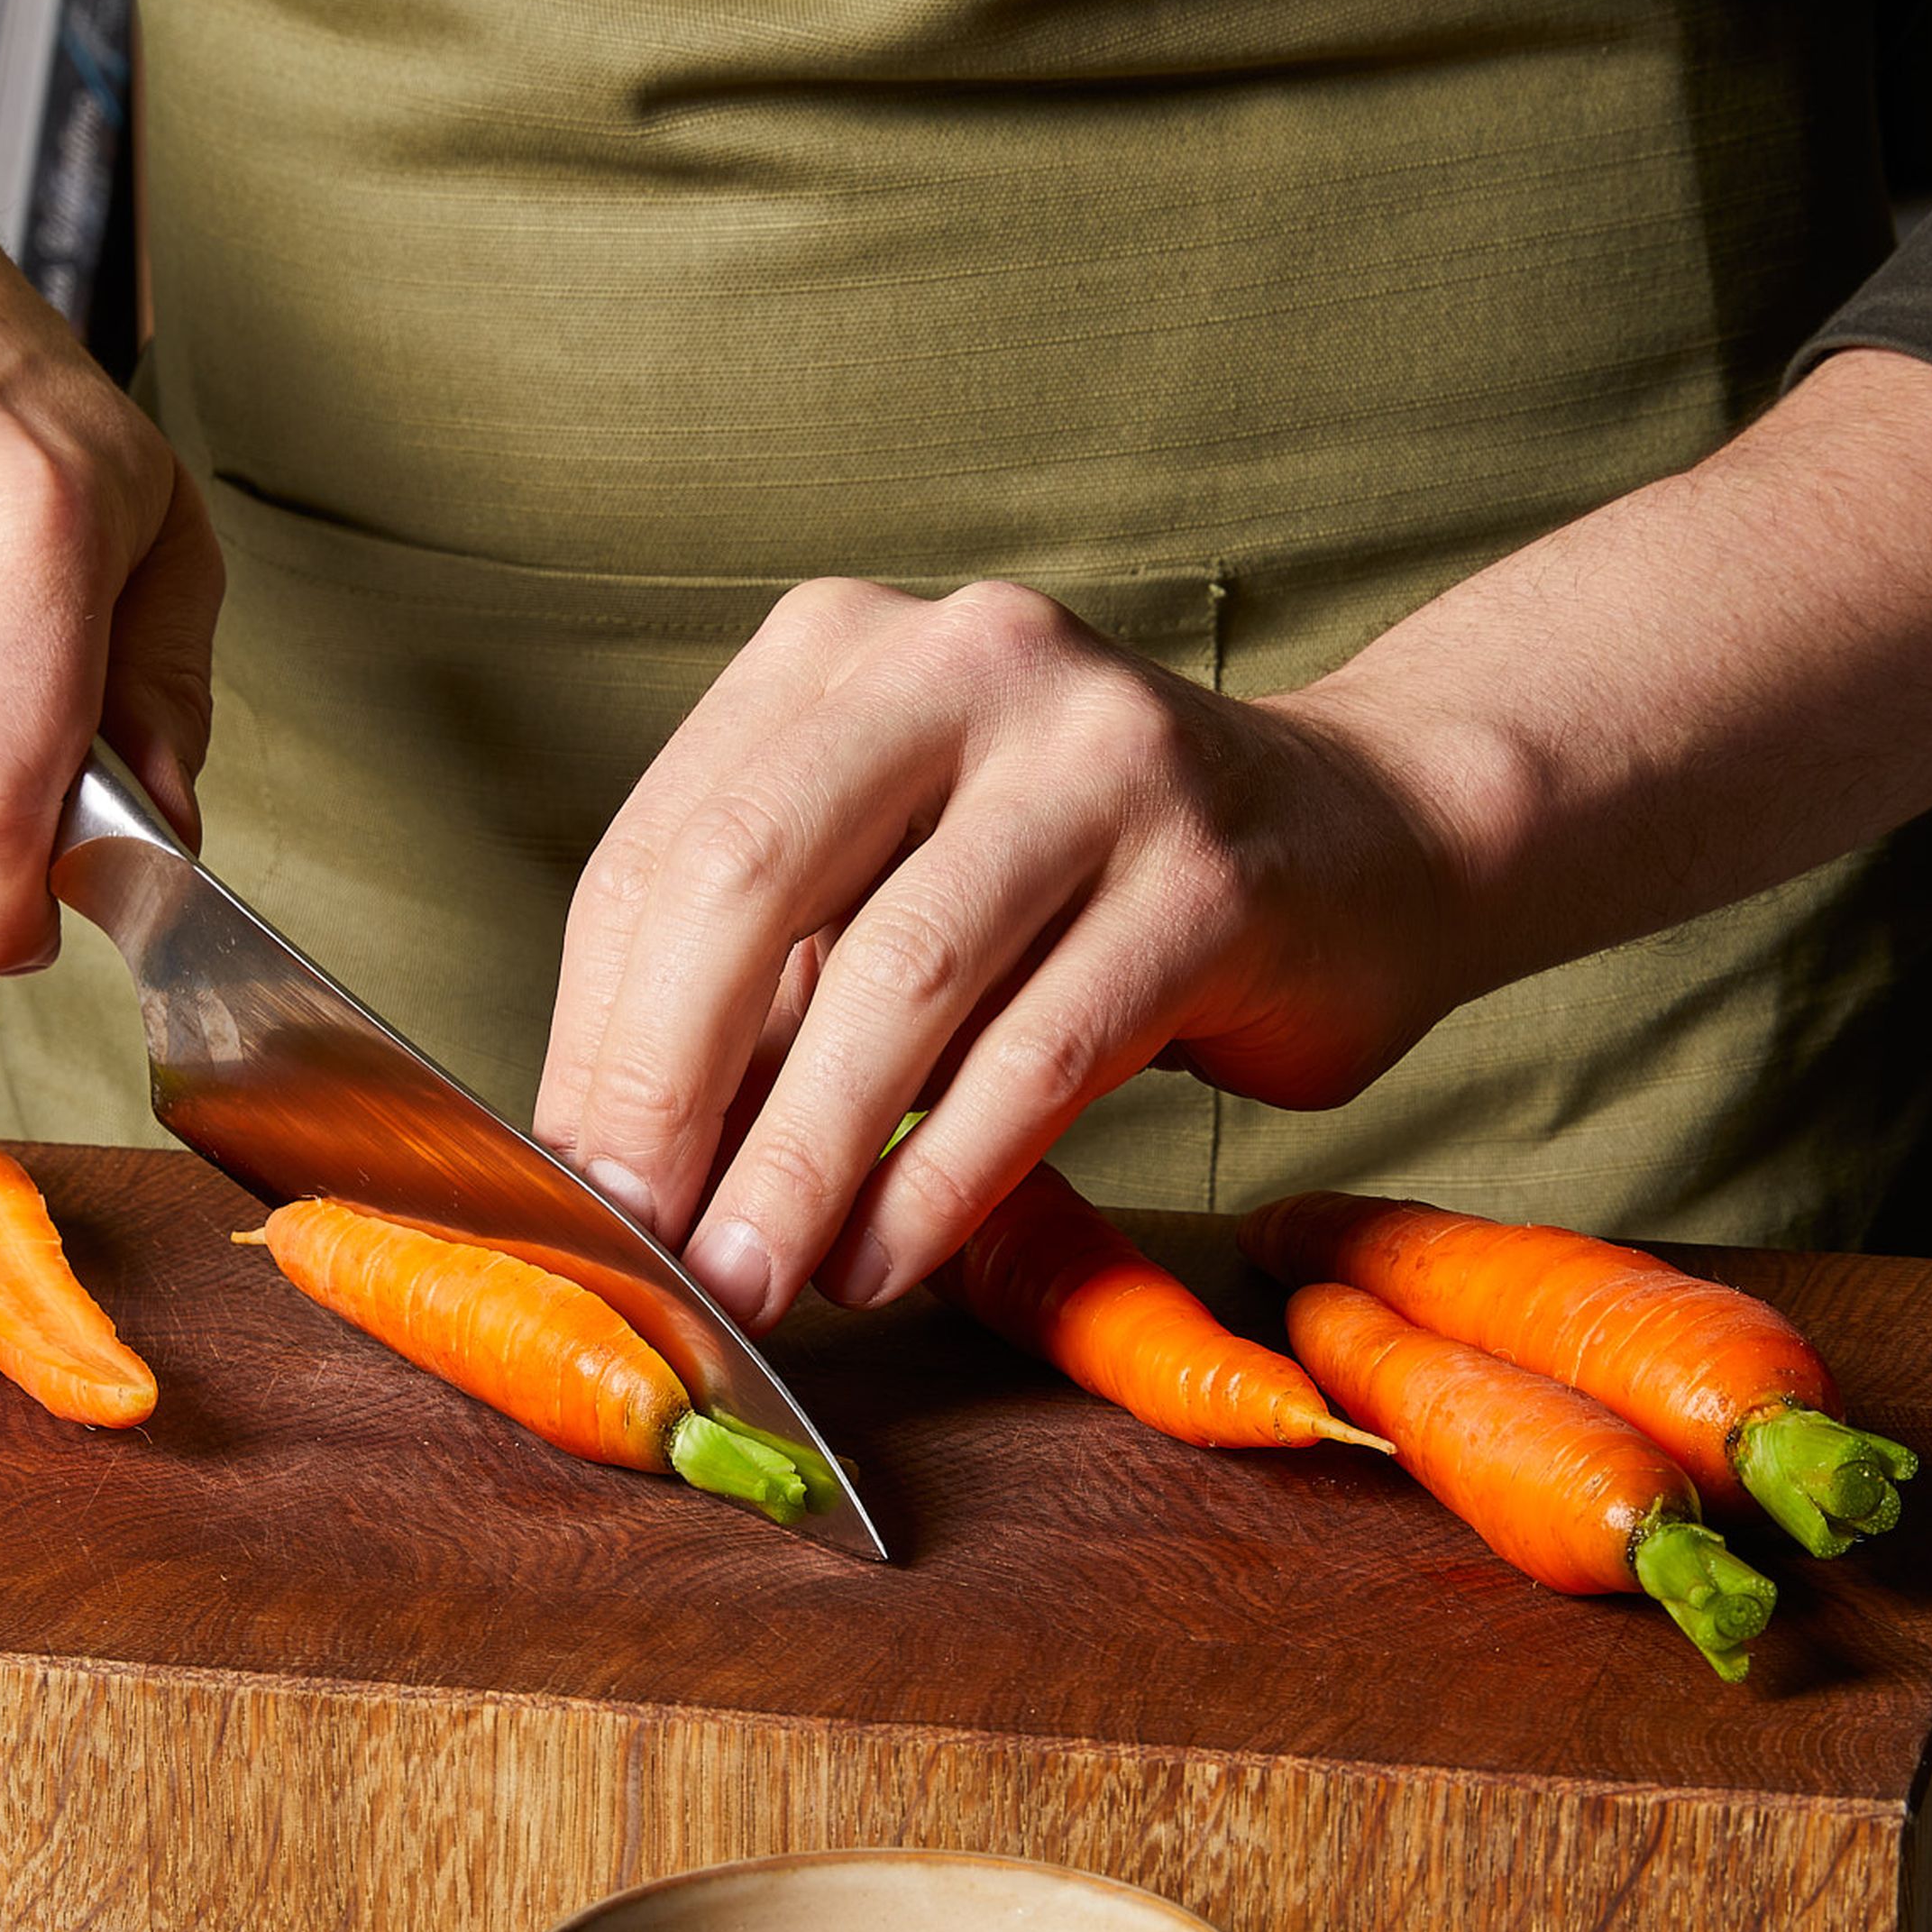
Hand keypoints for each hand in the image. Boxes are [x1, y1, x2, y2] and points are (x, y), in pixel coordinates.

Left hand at [533, 579, 1483, 1329]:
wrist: (1362, 843)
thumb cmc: (1073, 895)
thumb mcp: (888, 899)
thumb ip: (758, 1000)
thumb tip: (610, 1170)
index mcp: (836, 650)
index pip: (659, 852)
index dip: (594, 1037)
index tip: (569, 1189)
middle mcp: (962, 662)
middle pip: (749, 881)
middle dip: (670, 1090)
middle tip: (642, 1244)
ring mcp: (1099, 753)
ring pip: (899, 976)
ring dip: (804, 1159)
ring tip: (754, 1281)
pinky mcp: (1212, 871)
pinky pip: (1040, 1051)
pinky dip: (941, 1177)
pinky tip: (880, 1263)